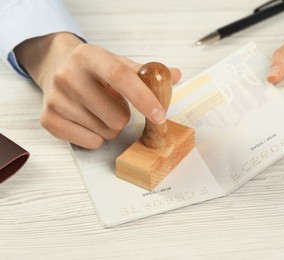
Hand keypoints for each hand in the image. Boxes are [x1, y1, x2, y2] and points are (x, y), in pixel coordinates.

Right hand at [15, 33, 180, 148]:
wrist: (57, 68)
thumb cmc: (96, 70)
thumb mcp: (119, 64)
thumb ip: (146, 72)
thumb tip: (174, 74)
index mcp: (89, 56)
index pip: (120, 77)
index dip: (143, 98)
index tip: (160, 115)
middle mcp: (67, 75)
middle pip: (116, 116)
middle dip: (124, 116)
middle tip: (114, 104)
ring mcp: (55, 99)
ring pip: (105, 132)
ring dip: (110, 126)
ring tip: (99, 110)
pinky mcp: (48, 120)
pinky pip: (90, 142)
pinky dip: (96, 137)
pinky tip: (88, 120)